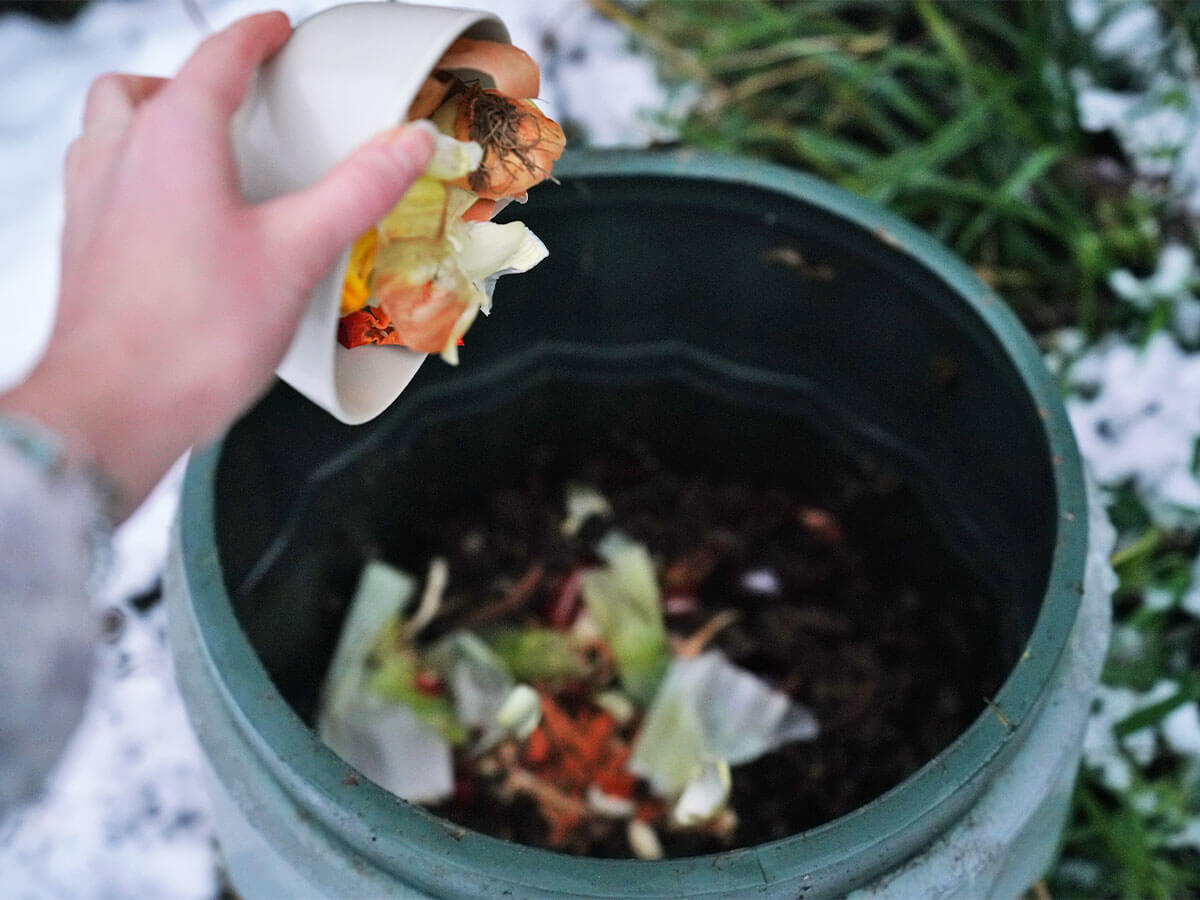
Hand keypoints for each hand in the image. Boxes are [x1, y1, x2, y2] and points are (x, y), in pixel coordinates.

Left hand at [0, 11, 432, 520]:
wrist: (115, 408)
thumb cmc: (198, 336)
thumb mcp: (298, 254)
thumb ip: (358, 191)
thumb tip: (409, 142)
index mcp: (172, 139)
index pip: (216, 58)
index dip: (253, 36)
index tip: (275, 28)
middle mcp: (118, 157)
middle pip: (143, 86)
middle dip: (189, 78)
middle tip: (235, 96)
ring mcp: (91, 202)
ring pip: (110, 130)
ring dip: (152, 121)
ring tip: (206, 153)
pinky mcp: (83, 247)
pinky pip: (103, 181)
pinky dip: (138, 173)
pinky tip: (179, 220)